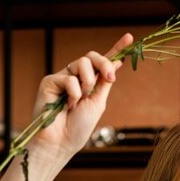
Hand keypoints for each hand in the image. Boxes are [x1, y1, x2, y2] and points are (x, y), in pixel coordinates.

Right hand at [29, 33, 133, 158]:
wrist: (61, 142)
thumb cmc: (79, 127)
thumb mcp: (98, 103)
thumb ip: (105, 82)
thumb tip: (117, 63)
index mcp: (91, 84)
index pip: (102, 63)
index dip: (116, 49)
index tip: (129, 38)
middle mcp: (76, 78)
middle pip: (92, 57)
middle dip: (104, 64)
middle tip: (110, 78)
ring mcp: (63, 78)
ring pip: (81, 63)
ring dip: (87, 83)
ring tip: (80, 101)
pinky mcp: (50, 81)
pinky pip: (69, 78)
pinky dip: (73, 94)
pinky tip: (68, 106)